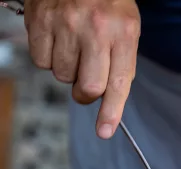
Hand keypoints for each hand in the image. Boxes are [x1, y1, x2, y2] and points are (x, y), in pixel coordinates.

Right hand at [24, 0, 140, 138]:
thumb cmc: (109, 3)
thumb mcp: (128, 29)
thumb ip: (121, 64)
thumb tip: (109, 101)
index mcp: (123, 33)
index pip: (118, 84)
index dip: (111, 112)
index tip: (104, 132)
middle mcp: (95, 29)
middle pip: (88, 87)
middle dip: (87, 93)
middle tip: (87, 84)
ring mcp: (65, 24)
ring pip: (62, 76)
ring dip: (68, 71)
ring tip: (75, 48)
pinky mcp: (40, 20)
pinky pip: (41, 61)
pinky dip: (49, 57)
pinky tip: (58, 39)